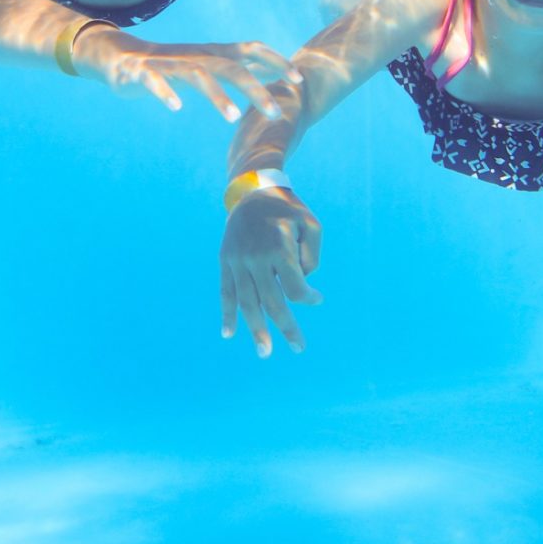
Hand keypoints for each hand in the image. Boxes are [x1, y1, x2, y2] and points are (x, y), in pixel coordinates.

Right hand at [84, 32, 298, 121]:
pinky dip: (166, 93)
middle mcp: (196, 55)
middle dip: (255, 89)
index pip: (251, 49)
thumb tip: (273, 74)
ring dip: (217, 95)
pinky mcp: (144, 73)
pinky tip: (175, 108)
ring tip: (233, 116)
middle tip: (275, 112)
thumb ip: (238, 66)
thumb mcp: (209, 64)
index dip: (276, 61)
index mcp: (213, 52)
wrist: (121, 57)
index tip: (299, 80)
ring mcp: (170, 63)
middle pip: (231, 68)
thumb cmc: (172, 65)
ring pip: (199, 76)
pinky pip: (156, 81)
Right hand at [221, 187, 322, 355]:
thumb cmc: (288, 210)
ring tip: (265, 353)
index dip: (308, 298)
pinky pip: (226, 292)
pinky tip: (229, 334)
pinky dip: (227, 314)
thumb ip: (312, 256)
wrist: (252, 190)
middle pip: (271, 301)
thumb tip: (301, 284)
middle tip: (299, 349)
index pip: (294, 287)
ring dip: (255, 329)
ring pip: (246, 302)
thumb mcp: (311, 225)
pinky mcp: (225, 261)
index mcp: (279, 247)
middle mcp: (255, 256)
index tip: (317, 298)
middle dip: (286, 327)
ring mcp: (237, 260)